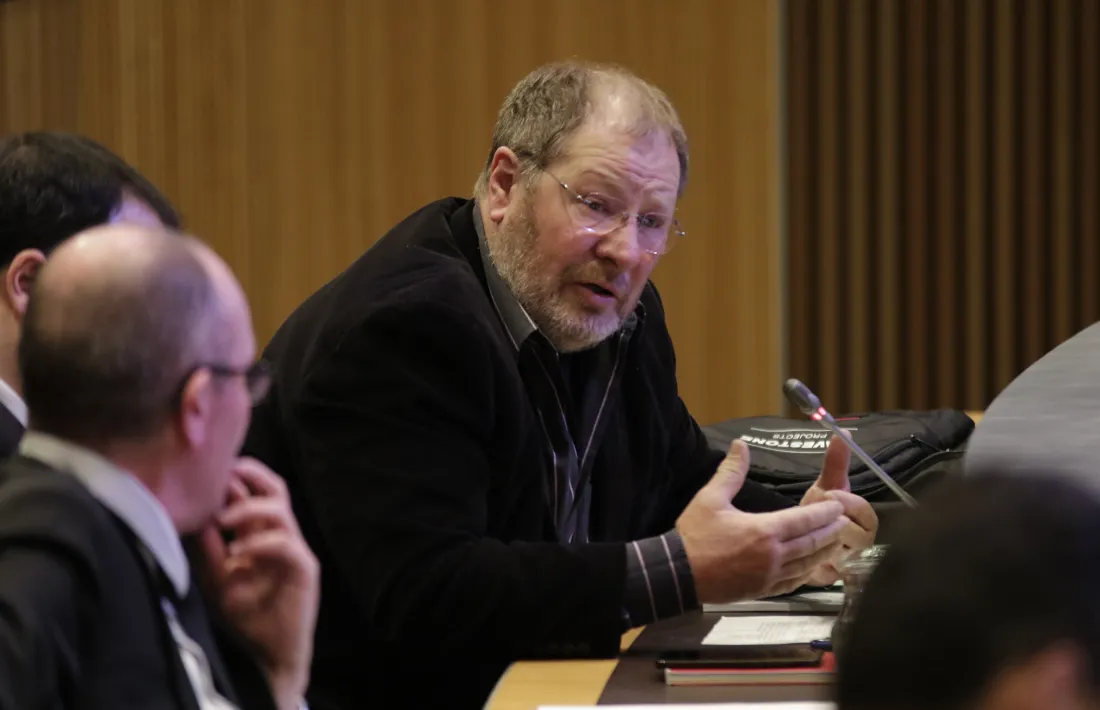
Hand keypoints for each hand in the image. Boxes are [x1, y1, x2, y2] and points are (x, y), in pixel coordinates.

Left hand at [198, 458, 319, 709]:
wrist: (268, 653)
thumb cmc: (245, 616)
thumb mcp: (216, 579)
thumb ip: (209, 549)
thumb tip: (197, 517)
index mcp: (259, 535)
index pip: (253, 492)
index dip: (235, 477)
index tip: (206, 471)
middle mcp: (279, 536)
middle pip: (275, 488)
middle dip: (252, 474)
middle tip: (224, 472)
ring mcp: (294, 549)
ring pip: (281, 510)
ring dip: (250, 508)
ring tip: (223, 518)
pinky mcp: (304, 569)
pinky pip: (286, 544)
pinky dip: (261, 543)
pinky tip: (239, 552)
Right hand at [676, 440, 846, 602]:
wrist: (677, 574)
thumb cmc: (694, 535)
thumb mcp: (710, 498)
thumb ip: (731, 471)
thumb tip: (741, 445)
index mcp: (764, 531)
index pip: (805, 520)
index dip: (825, 512)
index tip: (838, 504)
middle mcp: (773, 556)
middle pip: (813, 543)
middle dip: (831, 531)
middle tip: (843, 521)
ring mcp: (769, 577)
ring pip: (807, 564)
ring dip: (824, 552)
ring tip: (835, 542)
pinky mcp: (762, 591)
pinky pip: (793, 582)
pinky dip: (807, 573)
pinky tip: (811, 567)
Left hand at [798, 436, 878, 584]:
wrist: (798, 538)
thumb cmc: (818, 510)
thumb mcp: (827, 486)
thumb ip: (836, 463)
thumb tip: (843, 434)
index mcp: (860, 519)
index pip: (867, 514)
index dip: (850, 504)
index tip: (829, 493)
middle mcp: (858, 542)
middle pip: (860, 537)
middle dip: (836, 523)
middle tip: (816, 512)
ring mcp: (845, 561)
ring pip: (844, 557)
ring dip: (826, 544)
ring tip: (809, 534)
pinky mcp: (829, 578)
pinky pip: (828, 576)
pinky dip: (816, 567)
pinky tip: (805, 557)